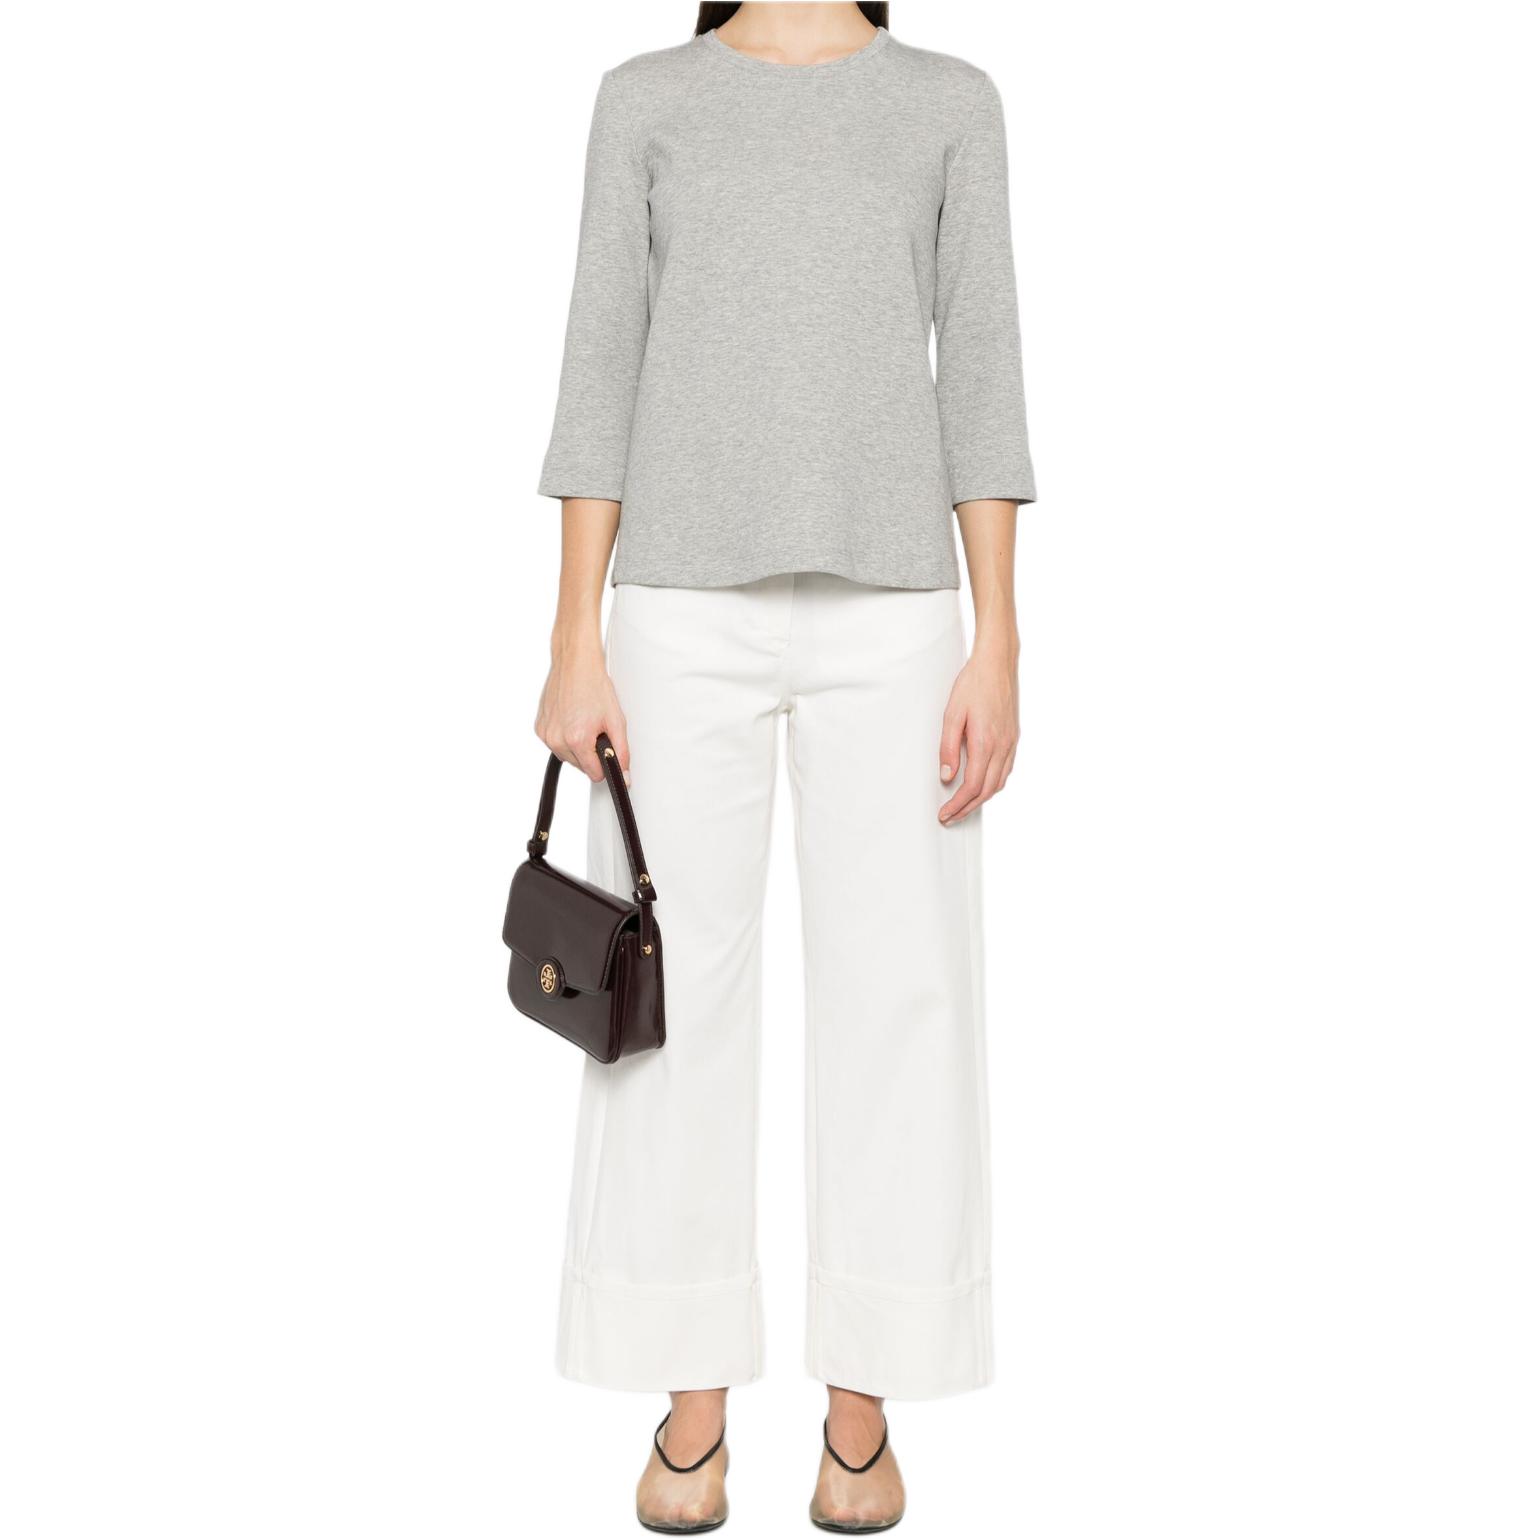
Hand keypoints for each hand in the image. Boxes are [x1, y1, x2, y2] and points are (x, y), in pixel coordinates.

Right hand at [535, 640, 628, 781]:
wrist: (575, 664)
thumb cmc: (594, 686)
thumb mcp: (616, 720)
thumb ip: (621, 752)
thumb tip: (623, 776)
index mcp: (577, 739)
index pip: (594, 774)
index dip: (605, 764)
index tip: (607, 750)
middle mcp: (557, 740)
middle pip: (580, 766)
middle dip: (591, 753)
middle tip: (595, 729)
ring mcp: (546, 734)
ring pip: (567, 756)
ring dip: (577, 745)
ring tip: (583, 721)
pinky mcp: (539, 728)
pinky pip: (556, 744)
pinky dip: (565, 737)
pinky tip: (572, 719)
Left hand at [938, 642, 1018, 823]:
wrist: (997, 664)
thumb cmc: (973, 684)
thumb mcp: (952, 715)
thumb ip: (948, 748)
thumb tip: (946, 775)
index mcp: (985, 743)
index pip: (972, 786)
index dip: (957, 805)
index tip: (944, 813)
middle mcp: (1002, 747)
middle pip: (986, 791)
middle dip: (967, 808)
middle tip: (950, 817)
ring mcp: (1010, 743)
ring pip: (998, 783)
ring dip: (980, 799)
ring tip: (963, 806)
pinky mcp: (1013, 738)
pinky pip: (1005, 771)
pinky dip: (992, 784)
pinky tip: (981, 784)